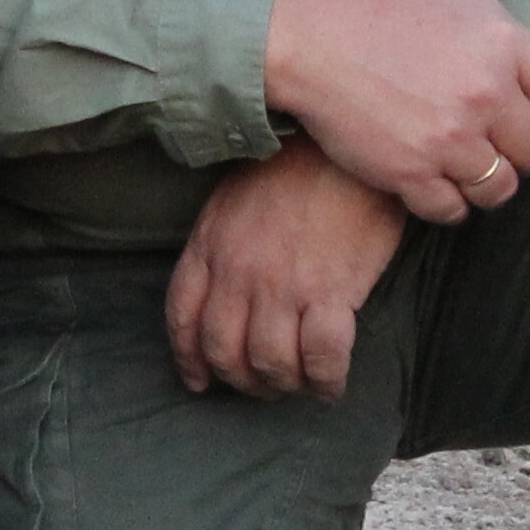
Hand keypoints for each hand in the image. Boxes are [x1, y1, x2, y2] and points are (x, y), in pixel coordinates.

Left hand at [168, 142, 411, 399]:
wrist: (346, 142)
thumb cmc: (298, 163)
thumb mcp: (235, 196)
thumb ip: (223, 243)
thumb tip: (227, 286)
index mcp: (210, 245)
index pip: (183, 317)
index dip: (189, 358)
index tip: (200, 381)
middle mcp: (239, 273)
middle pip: (224, 351)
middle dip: (241, 380)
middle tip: (263, 386)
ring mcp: (283, 285)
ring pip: (270, 363)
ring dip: (284, 384)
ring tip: (299, 385)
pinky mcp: (331, 291)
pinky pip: (322, 357)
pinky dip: (326, 381)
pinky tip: (332, 385)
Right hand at [263, 0, 529, 222]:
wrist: (309, 37)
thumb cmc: (385, 0)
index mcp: (504, 44)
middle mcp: (484, 95)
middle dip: (527, 152)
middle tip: (507, 144)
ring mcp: (447, 139)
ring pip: (500, 188)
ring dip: (492, 182)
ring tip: (475, 167)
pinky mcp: (410, 172)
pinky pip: (453, 211)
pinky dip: (451, 203)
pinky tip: (441, 184)